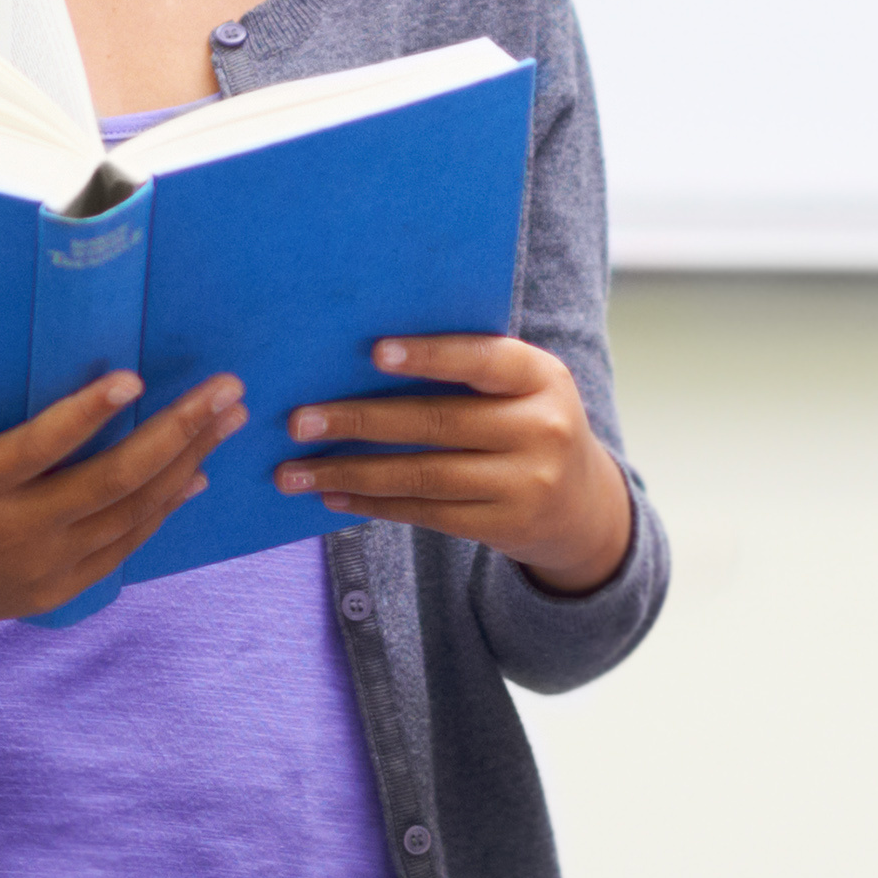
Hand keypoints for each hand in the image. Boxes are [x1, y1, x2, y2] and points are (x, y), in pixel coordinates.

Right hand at [0, 334, 241, 674]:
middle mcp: (16, 532)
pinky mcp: (56, 588)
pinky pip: (123, 547)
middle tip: (226, 390)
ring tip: (228, 418)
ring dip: (186, 463)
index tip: (132, 378)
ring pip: (131, 514)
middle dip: (176, 432)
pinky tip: (195, 475)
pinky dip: (163, 511)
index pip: (38, 450)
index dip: (84, 415)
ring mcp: (43, 566)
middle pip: (112, 482)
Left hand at [271, 334, 636, 594]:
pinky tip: (332, 494)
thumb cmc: (526, 424)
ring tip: (294, 471)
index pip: (482, 360)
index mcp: (541, 377)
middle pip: (437, 422)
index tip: (372, 352)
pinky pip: (426, 512)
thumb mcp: (520, 388)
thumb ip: (467, 369)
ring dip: (350, 473)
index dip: (429, 356)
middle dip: (360, 421)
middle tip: (299, 420)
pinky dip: (372, 503)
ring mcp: (525, 482)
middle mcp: (540, 428)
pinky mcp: (504, 525)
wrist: (583, 505)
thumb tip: (359, 359)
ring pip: (423, 475)